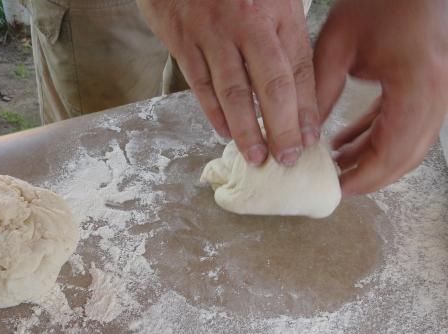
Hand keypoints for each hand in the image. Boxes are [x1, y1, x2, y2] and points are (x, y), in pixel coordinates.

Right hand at [137, 0, 318, 165]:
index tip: (310, 138)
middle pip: (270, 86)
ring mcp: (212, 34)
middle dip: (281, 128)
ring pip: (233, 92)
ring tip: (256, 157)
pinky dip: (213, 112)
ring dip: (246, 129)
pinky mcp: (183, 41)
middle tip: (287, 158)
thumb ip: (285, 28)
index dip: (306, 108)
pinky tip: (224, 131)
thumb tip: (299, 81)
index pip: (299, 68)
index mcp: (278, 11)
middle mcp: (248, 24)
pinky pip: (200, 84)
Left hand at [315, 0, 447, 195]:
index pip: (393, 151)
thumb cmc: (376, 1)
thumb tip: (303, 136)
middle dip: (370, 176)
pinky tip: (343, 145)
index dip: (365, 177)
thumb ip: (320, 92)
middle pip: (406, 156)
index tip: (337, 189)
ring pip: (407, 144)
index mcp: (417, 85)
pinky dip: (375, 138)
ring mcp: (437, 91)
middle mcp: (436, 94)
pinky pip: (403, 125)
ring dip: (371, 159)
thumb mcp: (337, 45)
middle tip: (335, 187)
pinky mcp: (427, 87)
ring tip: (333, 167)